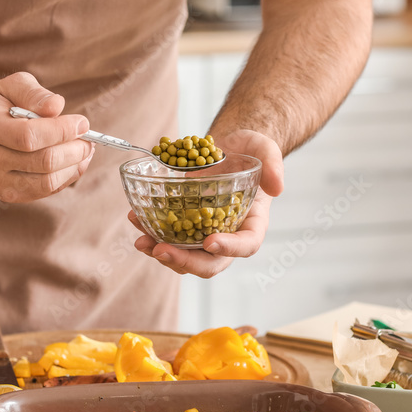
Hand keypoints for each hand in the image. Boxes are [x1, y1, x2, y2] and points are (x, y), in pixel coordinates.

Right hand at [0, 72, 93, 202]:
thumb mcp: (8, 87)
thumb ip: (34, 93)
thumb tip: (58, 106)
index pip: (29, 136)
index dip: (61, 131)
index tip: (82, 123)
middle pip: (43, 162)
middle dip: (74, 150)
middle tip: (87, 138)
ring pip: (47, 182)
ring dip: (74, 166)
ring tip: (84, 149)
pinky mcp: (7, 195)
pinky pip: (46, 191)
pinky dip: (66, 177)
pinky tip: (74, 162)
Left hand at [130, 129, 284, 277]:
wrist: (227, 148)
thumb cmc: (248, 150)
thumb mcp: (264, 149)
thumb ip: (274, 164)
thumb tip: (277, 187)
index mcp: (252, 224)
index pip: (246, 245)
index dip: (229, 248)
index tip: (209, 242)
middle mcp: (228, 235)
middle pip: (210, 262)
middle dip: (185, 261)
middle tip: (161, 250)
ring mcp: (204, 233)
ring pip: (185, 256)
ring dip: (162, 253)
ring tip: (141, 240)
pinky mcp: (184, 226)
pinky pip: (168, 237)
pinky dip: (151, 232)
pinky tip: (135, 218)